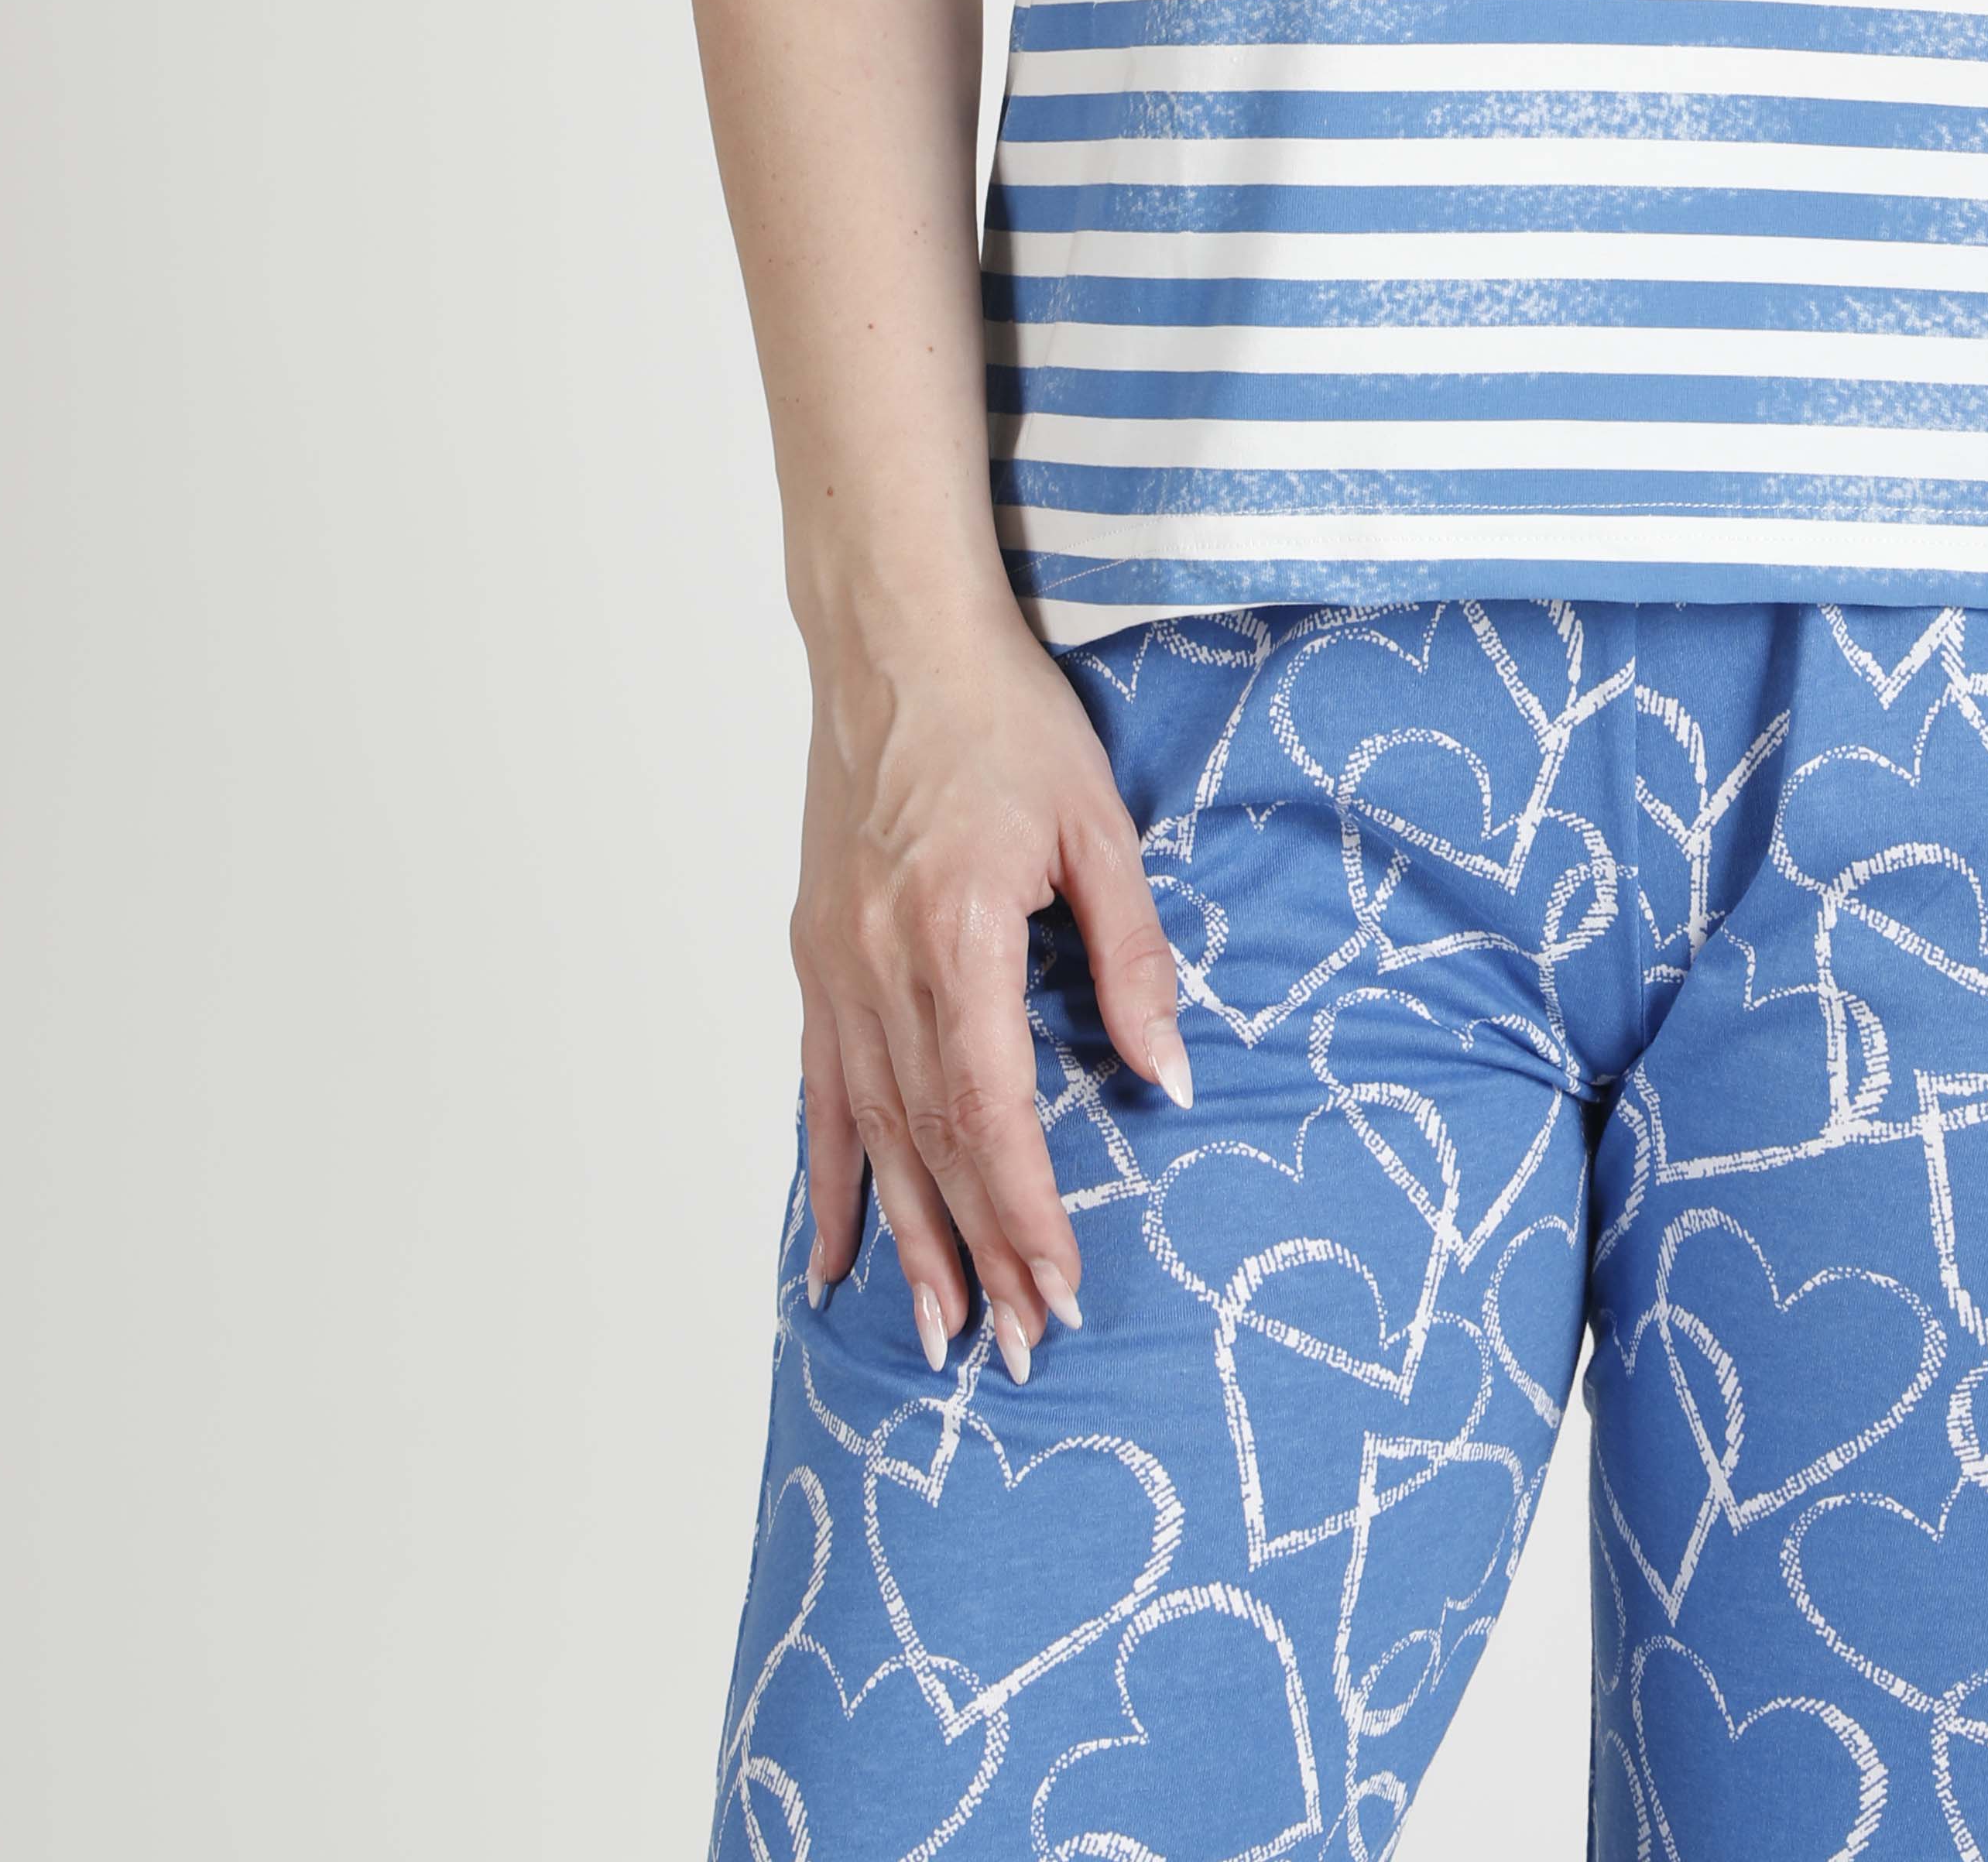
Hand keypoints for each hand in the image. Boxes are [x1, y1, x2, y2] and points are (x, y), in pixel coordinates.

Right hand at [791, 601, 1191, 1382]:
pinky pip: (821, 1094)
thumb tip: (1171, 1075)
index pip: (994, 1111)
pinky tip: (836, 1257)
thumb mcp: (1097, 826)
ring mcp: (836, 967)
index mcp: (957, 932)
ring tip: (942, 1333)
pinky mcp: (817, 957)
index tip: (1063, 1289)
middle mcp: (881, 965)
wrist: (895, 641)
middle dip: (981, 1254)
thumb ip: (1132, 956)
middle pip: (934, 1144)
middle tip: (1020, 1347)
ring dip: (911, 1240)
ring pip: (874, 1136)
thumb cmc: (1004, 718)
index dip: (1028, 1209)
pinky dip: (831, 1180)